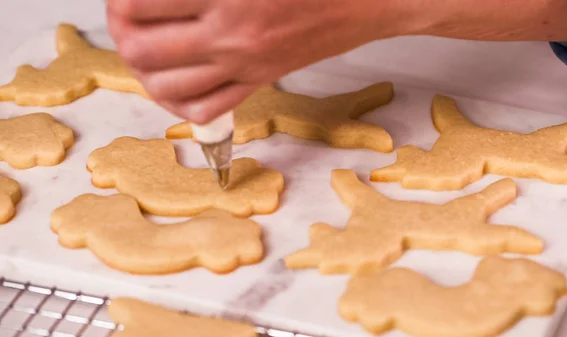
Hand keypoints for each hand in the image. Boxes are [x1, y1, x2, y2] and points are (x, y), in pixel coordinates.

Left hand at [106, 0, 401, 123]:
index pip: (143, 4)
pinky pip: (206, 110)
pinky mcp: (258, 82)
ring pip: (168, 88)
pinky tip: (174, 85)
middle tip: (124, 18)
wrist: (368, 1)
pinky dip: (179, 103)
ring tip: (143, 52)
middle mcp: (231, 38)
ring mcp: (245, 66)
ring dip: (144, 71)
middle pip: (143, 51)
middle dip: (121, 33)